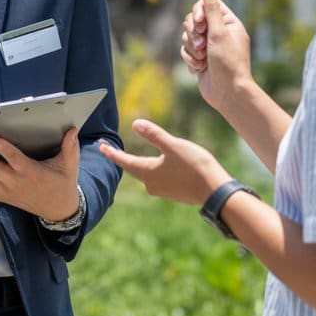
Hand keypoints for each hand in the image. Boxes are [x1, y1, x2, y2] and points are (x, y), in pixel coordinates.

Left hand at [0, 128, 81, 220]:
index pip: (15, 158)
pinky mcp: (1, 197)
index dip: (4, 149)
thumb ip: (70, 147)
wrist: (59, 210)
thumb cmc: (63, 183)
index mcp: (30, 171)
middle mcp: (14, 181)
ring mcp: (6, 191)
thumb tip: (72, 129)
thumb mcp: (69, 165)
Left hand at [98, 119, 230, 205]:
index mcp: (148, 172)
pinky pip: (157, 178)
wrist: (215, 192)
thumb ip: (154, 135)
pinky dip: (151, 169)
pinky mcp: (173, 192)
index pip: (124, 161)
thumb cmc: (194, 167)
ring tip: (130, 156)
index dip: (112, 153)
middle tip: (108, 148)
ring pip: (145, 174)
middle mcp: (151, 184)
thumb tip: (135, 124)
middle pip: (132, 168)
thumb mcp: (173, 146)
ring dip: (137, 164)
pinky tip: (157, 165)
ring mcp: (162, 190)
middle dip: (121, 157)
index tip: (100, 146)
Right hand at [183, 0, 252, 110]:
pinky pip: (185, 50)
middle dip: (193, 33)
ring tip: (202, 60)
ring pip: (187, 36)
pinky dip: (190, 59)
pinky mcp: (199, 58)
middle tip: (201, 46)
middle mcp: (218, 33)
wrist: (227, 93)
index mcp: (228, 23)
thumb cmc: (228, 63)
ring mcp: (208, 46)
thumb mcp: (220, 33)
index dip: (198, 12)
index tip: (199, 24)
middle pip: (192, 20)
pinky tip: (200, 69)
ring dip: (191, 48)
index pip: (207, 5)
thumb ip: (211, 11)